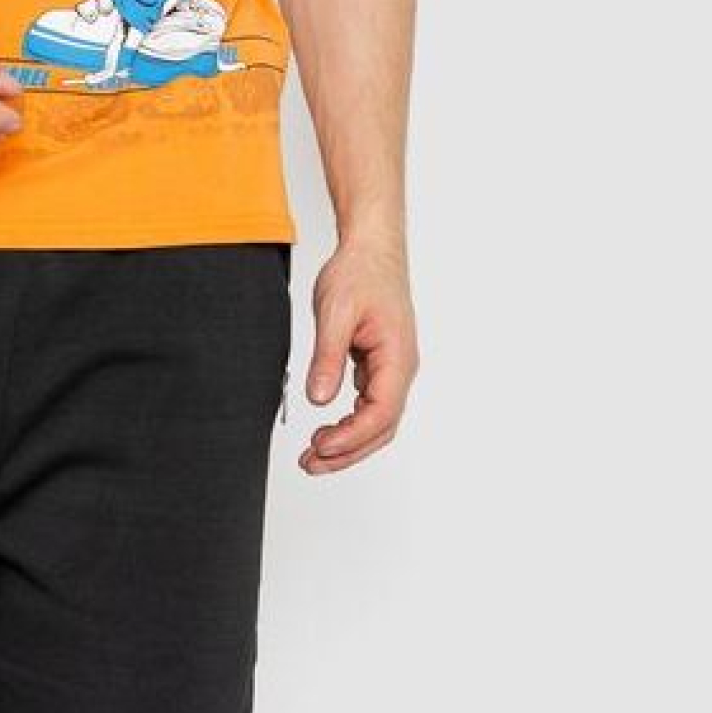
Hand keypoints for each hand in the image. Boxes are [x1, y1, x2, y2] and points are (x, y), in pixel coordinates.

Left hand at [298, 234, 418, 475]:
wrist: (371, 248)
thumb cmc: (360, 273)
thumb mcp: (335, 313)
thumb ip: (328, 357)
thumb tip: (320, 398)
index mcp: (397, 358)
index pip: (381, 413)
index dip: (352, 437)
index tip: (321, 447)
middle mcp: (400, 368)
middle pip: (381, 427)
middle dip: (348, 452)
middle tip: (310, 463)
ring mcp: (392, 369)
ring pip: (376, 420)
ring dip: (348, 442)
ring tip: (314, 455)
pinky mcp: (379, 365)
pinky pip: (369, 405)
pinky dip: (349, 423)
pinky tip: (326, 430)